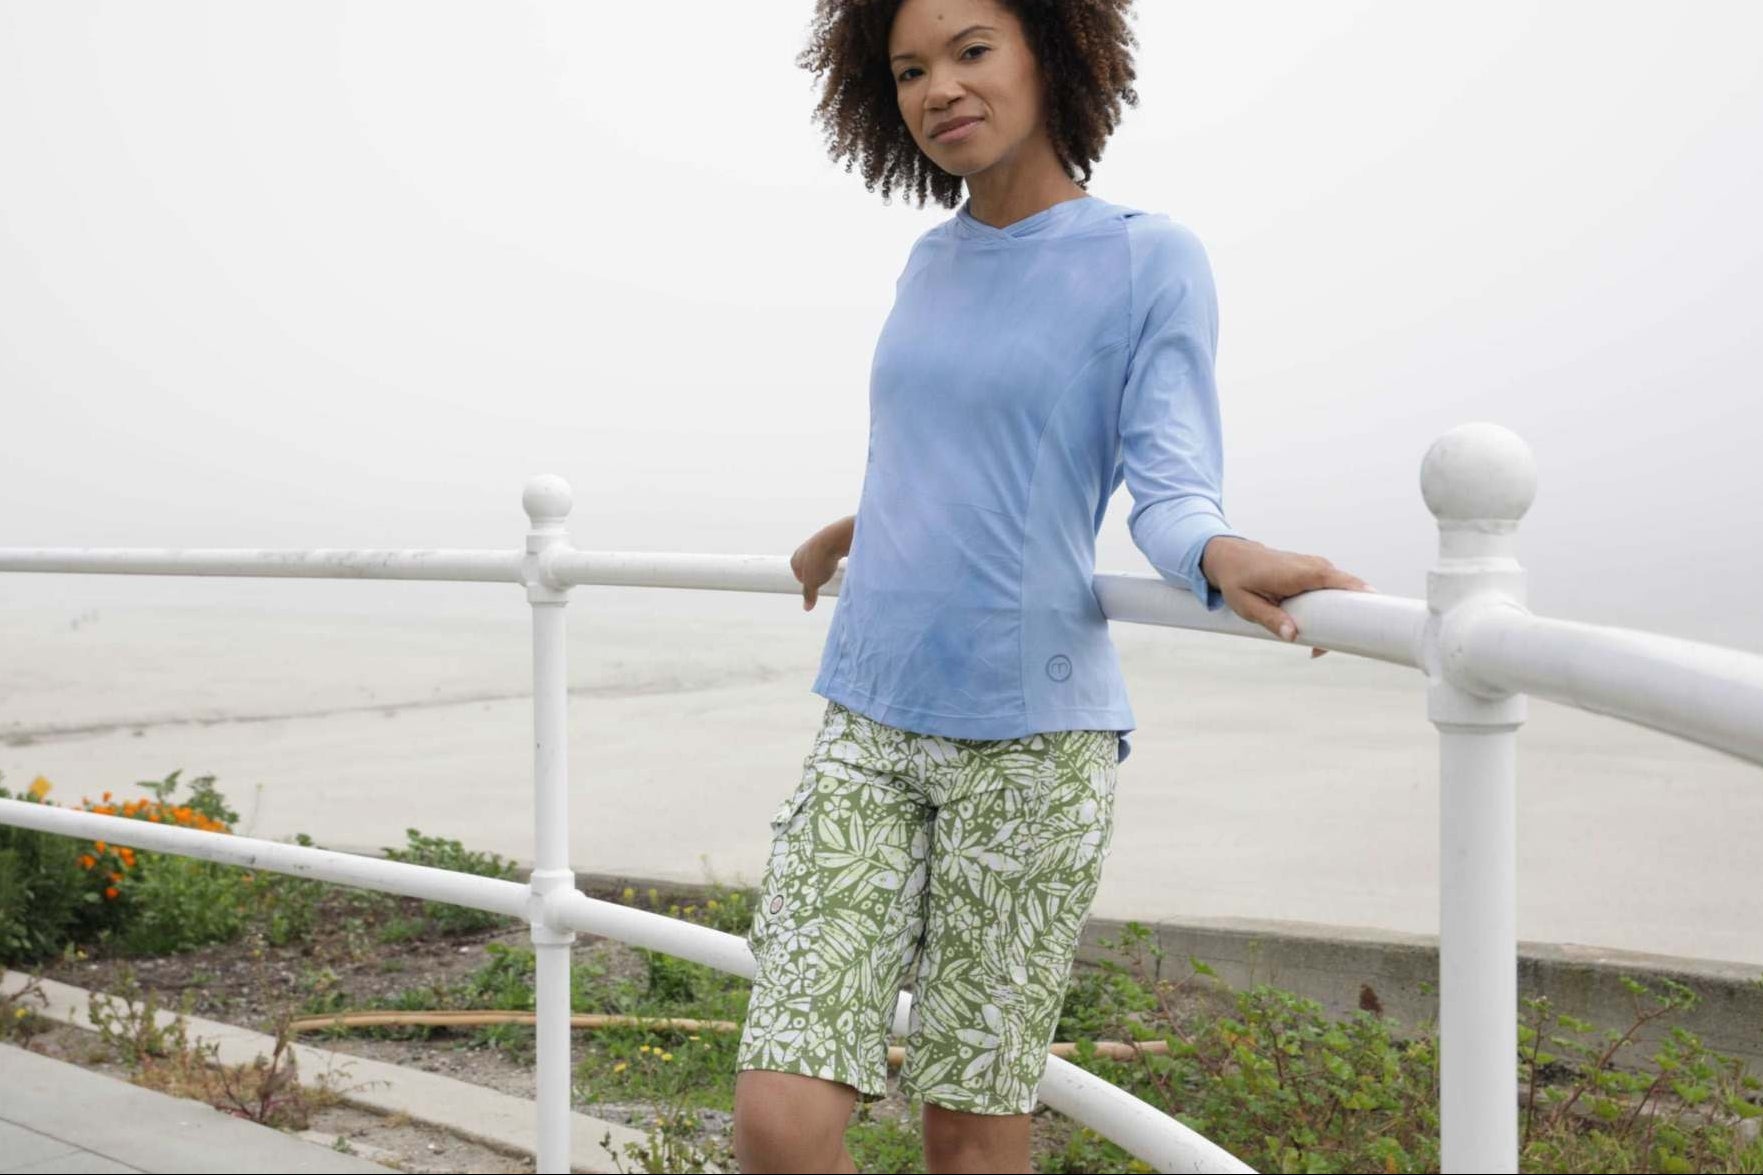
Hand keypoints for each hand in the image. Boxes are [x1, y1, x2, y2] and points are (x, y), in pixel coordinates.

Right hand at [790, 531, 844, 610]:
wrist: (835, 539)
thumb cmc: (820, 561)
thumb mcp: (813, 583)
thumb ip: (809, 595)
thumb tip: (807, 608)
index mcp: (794, 560)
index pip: (800, 578)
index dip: (810, 583)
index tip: (817, 581)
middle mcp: (802, 550)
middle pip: (811, 570)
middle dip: (819, 574)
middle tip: (826, 574)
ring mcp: (815, 544)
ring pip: (822, 562)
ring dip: (828, 566)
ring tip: (833, 567)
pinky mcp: (829, 540)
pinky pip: (832, 555)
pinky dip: (835, 559)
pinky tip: (839, 560)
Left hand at [1200, 537, 1374, 658]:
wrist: (1232, 557)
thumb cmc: (1238, 579)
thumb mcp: (1247, 604)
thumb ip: (1270, 619)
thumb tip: (1292, 636)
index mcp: (1299, 572)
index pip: (1339, 581)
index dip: (1360, 596)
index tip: (1373, 616)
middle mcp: (1314, 566)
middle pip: (1348, 590)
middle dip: (1349, 619)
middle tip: (1327, 648)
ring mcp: (1317, 567)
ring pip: (1342, 593)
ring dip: (1339, 618)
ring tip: (1317, 646)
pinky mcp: (1316, 573)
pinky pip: (1333, 591)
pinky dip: (1332, 609)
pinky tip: (1317, 632)